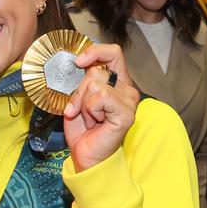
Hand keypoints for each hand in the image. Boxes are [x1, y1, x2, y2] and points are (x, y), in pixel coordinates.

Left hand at [64, 44, 140, 171]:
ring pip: (96, 83)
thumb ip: (81, 80)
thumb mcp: (78, 98)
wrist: (86, 156)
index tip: (78, 62)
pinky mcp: (126, 113)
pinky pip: (100, 98)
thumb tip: (77, 63)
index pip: (112, 53)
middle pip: (97, 70)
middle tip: (78, 110)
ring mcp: (129, 101)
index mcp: (117, 82)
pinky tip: (94, 122)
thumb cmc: (83, 130)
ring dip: (83, 104)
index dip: (94, 52)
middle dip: (79, 91)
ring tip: (89, 119)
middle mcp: (127, 89)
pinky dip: (89, 110)